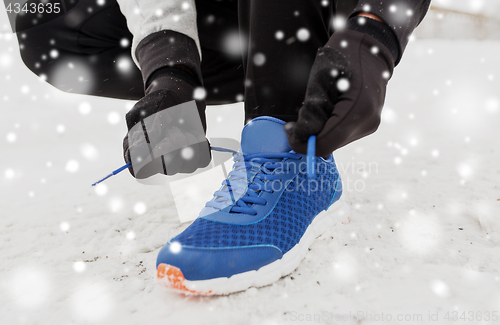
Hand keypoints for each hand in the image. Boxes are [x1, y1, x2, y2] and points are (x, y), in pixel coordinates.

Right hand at [123, 89, 210, 178]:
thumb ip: (148, 131)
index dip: (151, 161)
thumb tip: (143, 153)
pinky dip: (201, 144)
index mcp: (137, 148)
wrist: (181, 93)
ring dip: (189, 142)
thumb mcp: (151, 110)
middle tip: (172, 127)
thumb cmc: (161, 100)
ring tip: (183, 128)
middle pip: (168, 168)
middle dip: (175, 144)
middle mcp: (156, 159)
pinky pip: (202, 160)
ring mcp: (175, 160)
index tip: (159, 143)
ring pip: (188, 166)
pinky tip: (193, 133)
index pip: (139, 170)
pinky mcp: (192, 157)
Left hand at [284, 28, 394, 156]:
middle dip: (310, 135)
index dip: (302, 142)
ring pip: (336, 141)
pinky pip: (343, 134)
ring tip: (316, 108)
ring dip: (319, 130)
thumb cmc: (342, 57)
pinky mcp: (369, 123)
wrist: (370, 47)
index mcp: (357, 109)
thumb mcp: (319, 81)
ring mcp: (370, 124)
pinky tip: (327, 109)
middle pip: (330, 145)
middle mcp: (367, 121)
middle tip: (298, 117)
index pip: (324, 143)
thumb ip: (310, 112)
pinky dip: (329, 127)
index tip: (289, 130)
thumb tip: (300, 137)